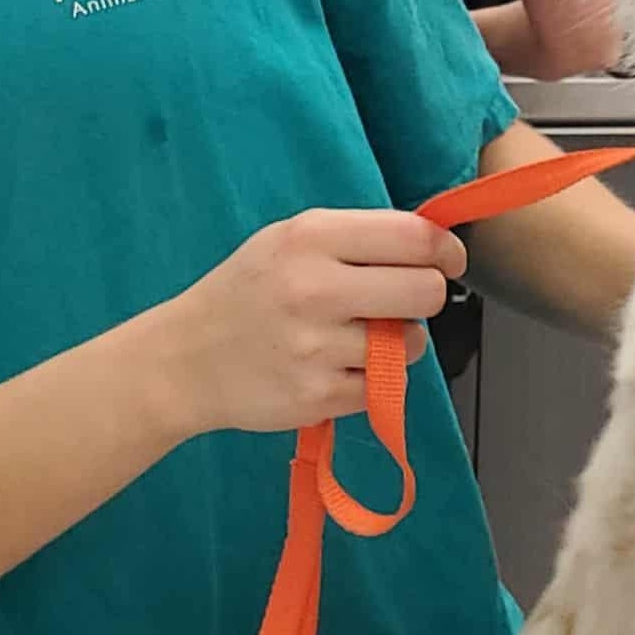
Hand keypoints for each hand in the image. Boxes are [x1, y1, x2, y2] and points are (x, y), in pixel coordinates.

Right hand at [149, 211, 466, 437]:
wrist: (184, 360)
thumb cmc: (248, 292)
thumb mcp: (288, 241)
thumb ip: (357, 238)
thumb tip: (436, 246)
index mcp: (310, 238)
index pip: (414, 238)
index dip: (446, 251)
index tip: (449, 261)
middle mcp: (314, 289)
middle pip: (425, 292)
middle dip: (425, 297)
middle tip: (404, 302)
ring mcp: (316, 348)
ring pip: (411, 345)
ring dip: (396, 343)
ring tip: (353, 338)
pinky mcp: (318, 396)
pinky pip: (383, 386)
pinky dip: (369, 379)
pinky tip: (333, 367)